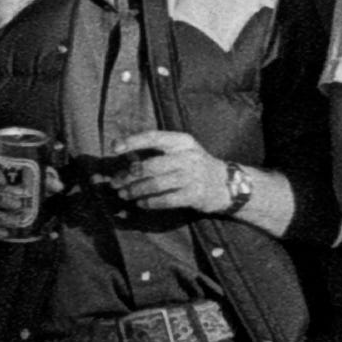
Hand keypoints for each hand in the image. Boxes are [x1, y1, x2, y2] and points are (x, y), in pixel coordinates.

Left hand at [95, 131, 234, 217]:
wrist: (227, 184)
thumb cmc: (196, 166)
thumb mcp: (182, 151)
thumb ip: (158, 153)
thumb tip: (126, 161)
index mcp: (182, 141)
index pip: (154, 137)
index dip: (132, 141)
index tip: (114, 148)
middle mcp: (187, 157)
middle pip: (150, 165)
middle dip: (128, 175)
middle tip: (115, 183)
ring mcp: (192, 177)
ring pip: (155, 184)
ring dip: (135, 191)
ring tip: (124, 194)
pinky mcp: (194, 195)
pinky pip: (166, 200)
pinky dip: (150, 202)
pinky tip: (141, 203)